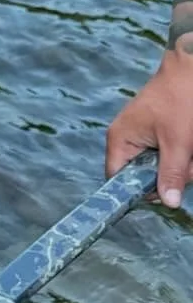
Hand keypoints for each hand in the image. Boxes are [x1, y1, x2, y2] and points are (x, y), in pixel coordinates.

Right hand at [107, 48, 192, 207]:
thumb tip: (168, 203)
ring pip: (162, 167)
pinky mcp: (161, 133)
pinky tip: (191, 144)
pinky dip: (185, 155)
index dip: (139, 191)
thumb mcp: (178, 142)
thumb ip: (171, 174)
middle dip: (171, 175)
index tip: (165, 191)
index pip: (118, 180)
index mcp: (120, 140)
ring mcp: (145, 136)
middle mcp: (127, 139)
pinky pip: (170, 155)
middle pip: (144, 176)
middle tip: (188, 162)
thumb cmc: (181, 99)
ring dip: (183, 166)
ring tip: (192, 149)